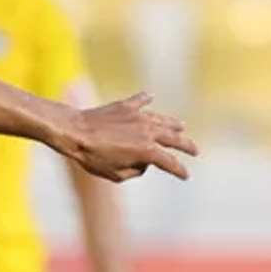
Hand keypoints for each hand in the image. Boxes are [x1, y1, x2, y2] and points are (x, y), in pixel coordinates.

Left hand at [65, 92, 196, 181]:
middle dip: (187, 146)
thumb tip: (143, 163)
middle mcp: (148, 132)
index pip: (170, 163)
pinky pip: (139, 101)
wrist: (75, 132)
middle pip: (174, 139)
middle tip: (195, 150)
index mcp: (148, 151)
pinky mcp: (124, 106)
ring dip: (172, 124)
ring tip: (180, 127)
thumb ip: (135, 171)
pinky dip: (145, 99)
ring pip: (161, 120)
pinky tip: (150, 96)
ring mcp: (138, 117)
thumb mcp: (116, 175)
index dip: (180, 170)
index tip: (186, 175)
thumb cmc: (92, 157)